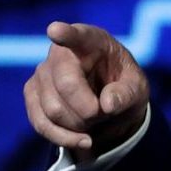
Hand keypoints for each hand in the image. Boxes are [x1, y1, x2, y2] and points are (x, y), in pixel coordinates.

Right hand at [24, 21, 149, 160]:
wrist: (109, 105)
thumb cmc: (124, 87)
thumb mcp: (137, 89)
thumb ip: (127, 93)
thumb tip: (107, 104)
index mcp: (92, 41)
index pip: (78, 36)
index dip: (66, 34)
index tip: (56, 30)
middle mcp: (62, 52)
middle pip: (65, 84)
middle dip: (88, 110)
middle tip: (104, 114)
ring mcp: (43, 72)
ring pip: (53, 109)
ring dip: (80, 125)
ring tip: (96, 120)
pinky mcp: (32, 94)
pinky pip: (41, 122)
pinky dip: (64, 137)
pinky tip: (84, 140)